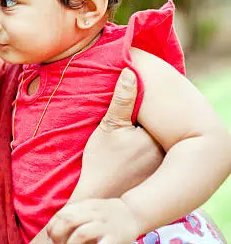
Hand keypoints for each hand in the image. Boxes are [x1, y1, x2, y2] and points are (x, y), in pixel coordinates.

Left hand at [47, 198, 140, 243]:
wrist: (134, 213)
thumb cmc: (107, 214)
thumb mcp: (90, 207)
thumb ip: (74, 213)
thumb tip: (53, 226)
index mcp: (85, 206)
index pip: (62, 214)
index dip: (52, 226)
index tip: (51, 236)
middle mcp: (94, 213)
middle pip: (68, 221)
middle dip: (58, 235)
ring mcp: (105, 225)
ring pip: (81, 233)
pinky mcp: (115, 238)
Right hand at [71, 69, 163, 200]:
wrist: (100, 195)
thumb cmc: (100, 161)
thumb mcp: (108, 126)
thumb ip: (122, 99)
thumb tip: (130, 72)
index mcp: (156, 135)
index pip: (155, 110)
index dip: (143, 103)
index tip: (131, 104)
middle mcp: (166, 149)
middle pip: (160, 124)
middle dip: (148, 118)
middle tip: (129, 122)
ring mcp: (164, 163)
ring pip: (159, 138)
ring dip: (149, 132)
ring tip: (129, 136)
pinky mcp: (158, 172)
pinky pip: (158, 151)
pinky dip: (149, 147)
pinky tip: (133, 150)